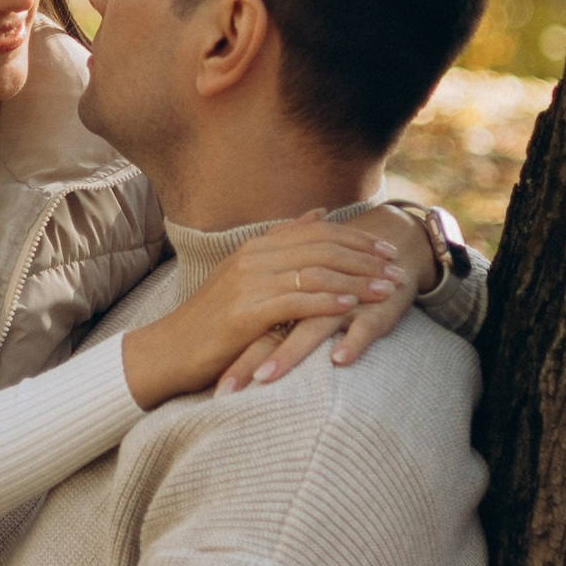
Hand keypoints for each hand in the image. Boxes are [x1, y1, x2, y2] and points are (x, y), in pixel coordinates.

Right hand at [120, 210, 427, 410]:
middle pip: (322, 248)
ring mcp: (247, 282)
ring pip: (315, 273)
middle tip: (397, 269)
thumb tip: (319, 214)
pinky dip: (327, 302)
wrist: (168, 352)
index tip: (386, 248)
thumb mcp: (246, 278)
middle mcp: (253, 257)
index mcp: (255, 247)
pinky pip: (295, 301)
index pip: (317, 231)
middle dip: (365, 258)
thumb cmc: (211, 323)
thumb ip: (283, 247)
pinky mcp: (245, 311)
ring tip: (387, 289)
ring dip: (356, 281)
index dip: (356, 238)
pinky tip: (352, 308)